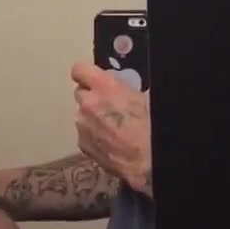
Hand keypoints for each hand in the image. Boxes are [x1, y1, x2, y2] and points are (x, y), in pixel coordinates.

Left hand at [71, 62, 152, 196]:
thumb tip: (123, 88)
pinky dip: (93, 136)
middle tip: (107, 105)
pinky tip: (109, 141)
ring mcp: (83, 126)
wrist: (147, 159)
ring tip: (110, 127)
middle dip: (91, 97)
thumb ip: (124, 89)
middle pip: (80, 93)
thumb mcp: (143, 97)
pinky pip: (84, 134)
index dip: (86, 74)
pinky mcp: (82, 145)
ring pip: (82, 115)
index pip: (79, 70)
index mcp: (103, 87)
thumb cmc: (150, 124)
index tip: (93, 78)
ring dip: (92, 118)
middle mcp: (88, 104)